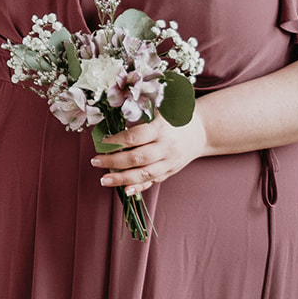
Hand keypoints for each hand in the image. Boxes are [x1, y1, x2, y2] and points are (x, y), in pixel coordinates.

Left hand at [91, 118, 208, 194]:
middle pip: (137, 158)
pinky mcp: (170, 171)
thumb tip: (112, 111)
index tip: (101, 143)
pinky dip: (138, 187)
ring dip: (122, 179)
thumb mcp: (160, 108)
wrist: (202, 131)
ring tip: (103, 180)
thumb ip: (140, 111)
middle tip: (95, 161)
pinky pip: (153, 181)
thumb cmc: (176, 116)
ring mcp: (169, 162)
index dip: (116, 141)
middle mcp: (166, 147)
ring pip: (144, 174)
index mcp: (161, 128)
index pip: (134, 137)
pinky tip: (124, 190)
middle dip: (113, 162)